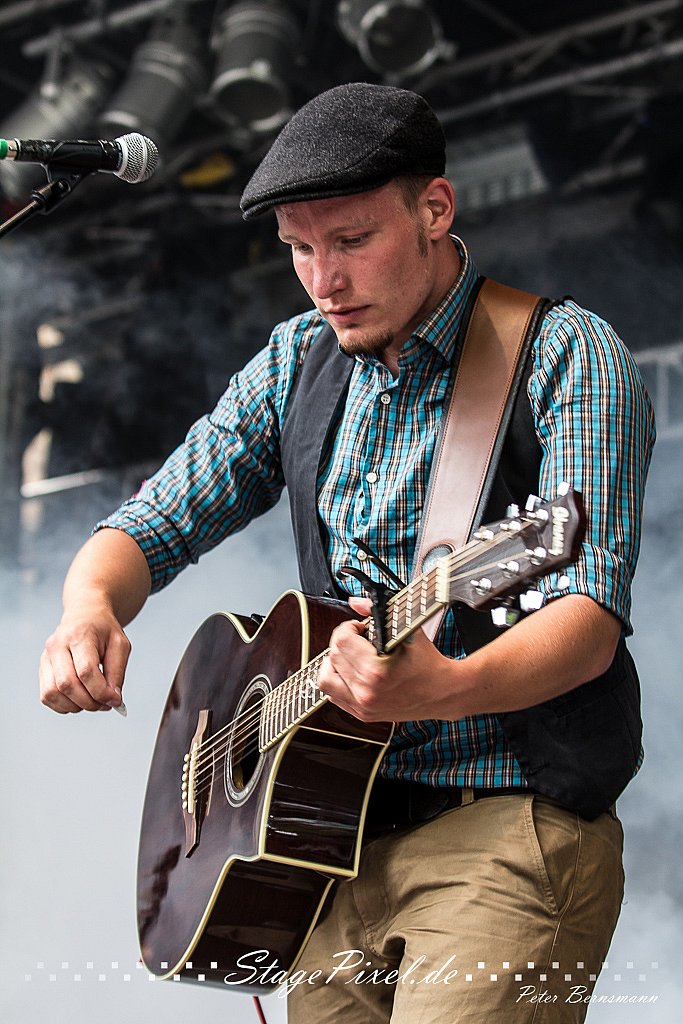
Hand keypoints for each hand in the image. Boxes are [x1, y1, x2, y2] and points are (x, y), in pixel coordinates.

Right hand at [40, 604, 130, 713]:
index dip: (101, 691)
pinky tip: (79, 700)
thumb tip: (113, 700)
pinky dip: (63, 705)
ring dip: (75, 706)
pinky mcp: (42, 668)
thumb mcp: (120, 645)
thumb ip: (117, 672)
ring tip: (93, 701)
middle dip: (89, 701)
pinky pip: (46, 696)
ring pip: (52, 693)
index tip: (115, 700)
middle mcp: (57, 645)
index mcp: (79, 635)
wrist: (85, 615)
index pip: (86, 671)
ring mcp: (46, 657)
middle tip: (104, 704)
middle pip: (67, 684)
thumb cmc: (103, 630)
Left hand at [318, 597, 456, 722]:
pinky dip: (338, 681)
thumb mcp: (408, 630)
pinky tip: (352, 673)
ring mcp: (363, 706)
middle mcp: (366, 691)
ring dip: (334, 663)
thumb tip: (356, 602)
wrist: (443, 693)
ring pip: (325, 678)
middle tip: (358, 639)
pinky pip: (333, 695)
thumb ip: (378, 612)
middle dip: (342, 642)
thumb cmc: (429, 664)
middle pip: (332, 657)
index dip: (348, 627)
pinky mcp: (363, 714)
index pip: (341, 641)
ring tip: (350, 657)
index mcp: (376, 671)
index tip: (359, 627)